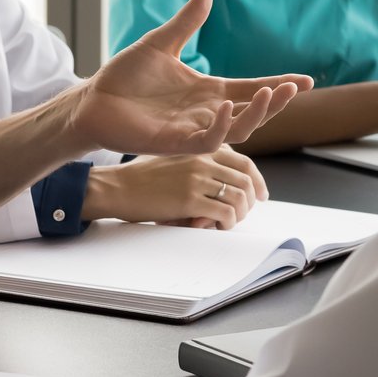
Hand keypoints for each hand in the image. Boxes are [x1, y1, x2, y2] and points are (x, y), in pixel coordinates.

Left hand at [69, 0, 311, 153]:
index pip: (252, 88)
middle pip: (254, 111)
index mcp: (208, 91)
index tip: (307, 80)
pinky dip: (222, 125)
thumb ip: (186, 23)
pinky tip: (228, 105)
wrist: (93, 100)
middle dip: (278, 101)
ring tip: (272, 93)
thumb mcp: (160, 43)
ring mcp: (193, 129)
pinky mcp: (175, 142)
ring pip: (239, 129)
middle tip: (297, 86)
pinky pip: (208, 140)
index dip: (279, 84)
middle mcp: (207, 112)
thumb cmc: (125, 77)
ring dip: (258, 113)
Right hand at [88, 148, 269, 229]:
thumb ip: (200, 167)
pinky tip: (215, 226)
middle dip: (250, 202)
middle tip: (241, 215)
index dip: (258, 181)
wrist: (116, 187)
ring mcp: (197, 178)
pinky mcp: (189, 199)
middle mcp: (203, 160)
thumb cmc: (142, 179)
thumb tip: (225, 186)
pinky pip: (225, 213)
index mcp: (201, 149)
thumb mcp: (175, 162)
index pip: (244, 162)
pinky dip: (227, 223)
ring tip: (225, 222)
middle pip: (247, 181)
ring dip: (238, 215)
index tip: (261, 196)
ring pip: (239, 198)